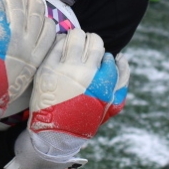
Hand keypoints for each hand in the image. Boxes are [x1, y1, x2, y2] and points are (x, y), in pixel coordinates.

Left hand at [4, 32, 129, 168]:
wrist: (54, 131)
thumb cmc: (83, 117)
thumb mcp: (109, 105)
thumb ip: (120, 81)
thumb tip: (120, 56)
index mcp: (102, 85)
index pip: (110, 58)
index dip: (105, 58)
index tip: (99, 64)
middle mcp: (85, 75)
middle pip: (95, 41)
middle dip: (93, 42)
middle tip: (87, 49)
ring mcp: (65, 69)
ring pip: (76, 36)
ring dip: (78, 37)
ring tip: (75, 45)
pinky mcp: (47, 67)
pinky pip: (58, 42)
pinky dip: (62, 41)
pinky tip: (62, 48)